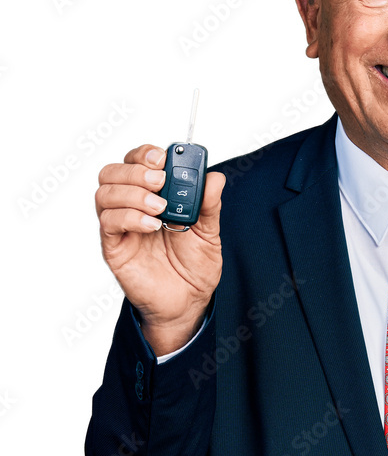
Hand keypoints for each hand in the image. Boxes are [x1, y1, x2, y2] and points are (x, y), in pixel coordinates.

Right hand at [95, 144, 225, 354]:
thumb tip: (215, 177)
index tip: (162, 157)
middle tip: (161, 181)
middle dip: (135, 170)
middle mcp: (132, 206)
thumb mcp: (209, 233)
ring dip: (133, 193)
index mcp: (153, 195)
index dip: (144, 154)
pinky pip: (108, 223)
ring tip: (160, 208)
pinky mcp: (114, 247)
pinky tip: (152, 226)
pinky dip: (129, 217)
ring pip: (105, 193)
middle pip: (112, 172)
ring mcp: (120, 227)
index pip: (136, 162)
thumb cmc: (194, 266)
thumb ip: (210, 205)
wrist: (188, 301)